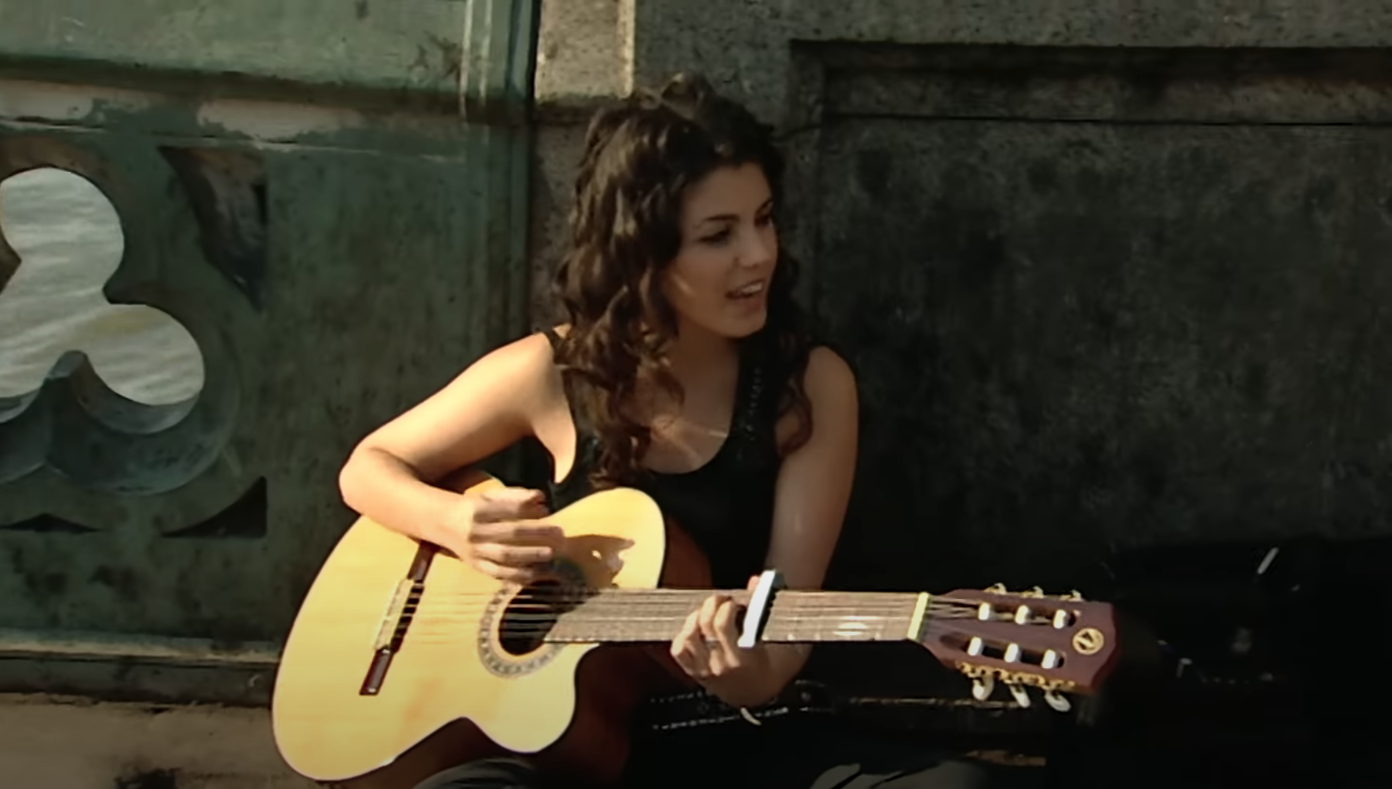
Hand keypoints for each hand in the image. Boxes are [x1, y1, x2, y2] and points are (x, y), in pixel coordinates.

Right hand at [444, 486, 564, 582]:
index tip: (547, 510)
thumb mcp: (489, 495)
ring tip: (552, 554)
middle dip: (538, 534)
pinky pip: (500, 574)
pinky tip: (538, 574)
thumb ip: (515, 495)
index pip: (509, 509)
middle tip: (560, 535)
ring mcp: (476, 552)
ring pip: (507, 557)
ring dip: (532, 556)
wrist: (441, 523)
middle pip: (512, 534)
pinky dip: (519, 576)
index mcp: (478, 510)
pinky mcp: (477, 567)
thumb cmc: (473, 507)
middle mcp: (476, 532)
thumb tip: (541, 497)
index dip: (530, 510)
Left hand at [669, 576, 776, 707]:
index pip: (723, 623)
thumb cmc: (775, 669)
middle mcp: (721, 664)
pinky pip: (679, 650)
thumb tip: (755, 581)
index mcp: (743, 658)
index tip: (738, 602)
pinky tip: (696, 629)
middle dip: (714, 604)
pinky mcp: (694, 672)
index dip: (728, 605)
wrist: (759, 699)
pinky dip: (683, 634)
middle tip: (723, 600)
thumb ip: (768, 610)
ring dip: (697, 616)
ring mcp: (705, 669)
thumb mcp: (782, 642)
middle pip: (705, 623)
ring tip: (709, 612)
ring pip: (688, 634)